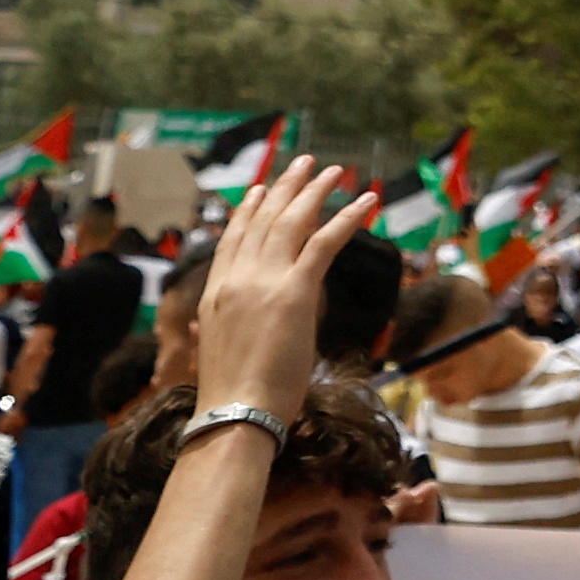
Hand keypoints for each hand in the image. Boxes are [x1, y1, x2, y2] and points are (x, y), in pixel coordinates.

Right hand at [188, 161, 367, 424]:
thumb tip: (222, 327)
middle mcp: (235, 280)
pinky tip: (365, 201)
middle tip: (303, 164)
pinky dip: (347, 217)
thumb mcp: (219, 352)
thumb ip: (225, 329)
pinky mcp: (294, 292)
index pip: (232, 240)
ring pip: (292, 222)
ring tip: (334, 171)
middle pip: (264, 221)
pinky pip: (324, 242)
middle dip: (285, 188)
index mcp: (214, 294)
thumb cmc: (232, 397)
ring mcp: (263, 282)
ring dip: (315, 191)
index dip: (248, 211)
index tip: (259, 189)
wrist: (236, 415)